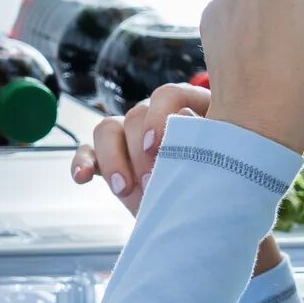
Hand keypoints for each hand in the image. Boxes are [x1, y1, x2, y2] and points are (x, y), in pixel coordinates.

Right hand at [72, 82, 210, 216]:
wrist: (208, 207)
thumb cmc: (221, 179)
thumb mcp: (221, 161)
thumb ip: (206, 142)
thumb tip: (186, 122)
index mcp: (189, 106)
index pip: (168, 95)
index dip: (160, 117)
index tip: (156, 146)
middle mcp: (156, 115)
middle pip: (136, 116)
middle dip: (138, 152)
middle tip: (150, 184)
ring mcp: (130, 135)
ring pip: (107, 129)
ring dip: (112, 159)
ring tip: (123, 189)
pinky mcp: (110, 157)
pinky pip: (89, 152)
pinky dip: (83, 163)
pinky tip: (81, 178)